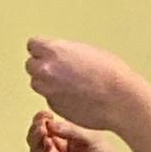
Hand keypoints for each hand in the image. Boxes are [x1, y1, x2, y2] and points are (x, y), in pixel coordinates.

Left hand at [25, 37, 140, 131]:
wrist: (120, 99)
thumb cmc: (110, 73)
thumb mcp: (86, 51)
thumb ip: (66, 52)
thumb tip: (58, 56)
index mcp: (54, 50)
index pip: (32, 45)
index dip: (41, 50)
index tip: (48, 54)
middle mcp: (46, 70)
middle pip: (30, 65)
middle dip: (42, 67)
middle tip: (59, 70)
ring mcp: (49, 90)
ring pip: (37, 84)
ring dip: (47, 83)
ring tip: (68, 84)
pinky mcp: (55, 106)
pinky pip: (50, 98)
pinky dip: (58, 97)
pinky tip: (76, 96)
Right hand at [26, 110, 138, 151]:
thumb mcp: (91, 139)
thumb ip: (71, 131)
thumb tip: (50, 124)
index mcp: (65, 143)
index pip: (45, 130)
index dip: (41, 121)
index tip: (45, 113)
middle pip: (36, 141)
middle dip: (36, 129)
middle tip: (41, 122)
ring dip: (37, 141)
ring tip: (43, 131)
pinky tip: (49, 148)